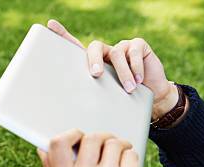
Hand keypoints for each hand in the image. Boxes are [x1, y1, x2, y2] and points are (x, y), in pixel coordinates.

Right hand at [38, 129, 163, 166]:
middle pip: (89, 138)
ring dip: (118, 147)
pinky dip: (131, 157)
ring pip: (112, 142)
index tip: (79, 137)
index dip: (70, 135)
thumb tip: (41, 150)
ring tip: (119, 160)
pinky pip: (129, 152)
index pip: (58, 144)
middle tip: (106, 147)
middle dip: (100, 139)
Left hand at [47, 19, 179, 119]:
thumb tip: (73, 105)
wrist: (152, 98)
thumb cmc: (125, 99)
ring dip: (123, 74)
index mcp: (94, 63)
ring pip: (116, 54)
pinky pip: (133, 52)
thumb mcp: (107, 97)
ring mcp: (122, 46)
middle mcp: (105, 52)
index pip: (76, 47)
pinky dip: (136, 68)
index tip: (50, 25)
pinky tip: (140, 80)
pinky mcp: (138, 45)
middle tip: (96, 75)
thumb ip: (93, 93)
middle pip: (94, 47)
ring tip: (129, 89)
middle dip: (93, 60)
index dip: (63, 35)